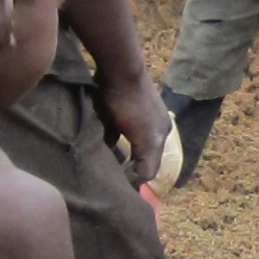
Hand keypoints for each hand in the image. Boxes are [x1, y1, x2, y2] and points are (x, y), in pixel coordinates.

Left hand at [100, 69, 170, 186]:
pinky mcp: (119, 103)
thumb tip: (139, 183)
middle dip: (128, 165)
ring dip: (116, 151)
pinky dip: (108, 136)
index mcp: (162, 133)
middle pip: (140, 153)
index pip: (151, 166)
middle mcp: (153, 123)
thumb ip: (146, 164)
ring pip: (126, 141)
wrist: (118, 67)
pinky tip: (97, 141)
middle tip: (111, 178)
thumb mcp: (146, 139)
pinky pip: (114, 128)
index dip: (138, 179)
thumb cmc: (130, 104)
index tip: (121, 190)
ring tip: (102, 163)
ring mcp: (136, 112)